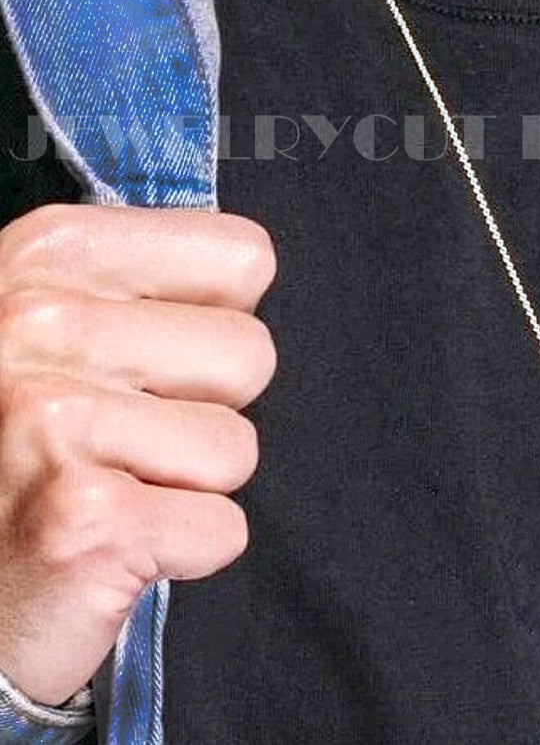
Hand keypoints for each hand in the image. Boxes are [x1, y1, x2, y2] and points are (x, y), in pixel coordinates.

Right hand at [0, 205, 275, 706]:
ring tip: (105, 486)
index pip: (245, 257)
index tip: (152, 354)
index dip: (218, 318)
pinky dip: (180, 551)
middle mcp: (40, 323)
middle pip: (251, 354)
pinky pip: (223, 530)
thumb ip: (145, 283)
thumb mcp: (48, 319)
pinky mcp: (86, 521)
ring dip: (189, 484)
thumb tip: (250, 273)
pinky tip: (106, 544)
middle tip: (120, 437)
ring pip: (238, 447)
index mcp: (49, 252)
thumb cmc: (9, 441)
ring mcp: (55, 420)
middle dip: (206, 408)